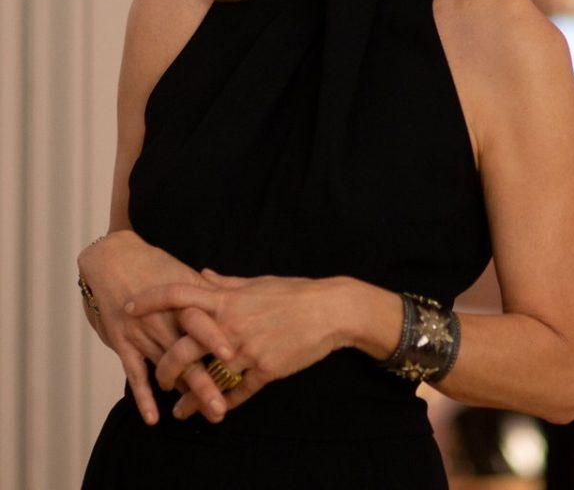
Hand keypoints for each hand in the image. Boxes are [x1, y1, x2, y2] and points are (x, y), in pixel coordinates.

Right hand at [77, 231, 232, 424]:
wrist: (112, 257)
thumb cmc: (151, 264)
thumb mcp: (181, 273)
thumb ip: (205, 291)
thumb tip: (230, 302)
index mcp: (180, 300)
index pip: (201, 323)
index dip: (216, 340)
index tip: (235, 358)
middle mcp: (163, 319)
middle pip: (188, 355)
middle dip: (207, 381)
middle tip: (224, 405)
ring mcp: (142, 332)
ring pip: (168, 369)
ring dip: (189, 393)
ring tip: (210, 413)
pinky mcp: (123, 342)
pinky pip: (134, 373)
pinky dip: (143, 397)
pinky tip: (154, 418)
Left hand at [124, 270, 345, 419]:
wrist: (330, 311)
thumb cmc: (293, 292)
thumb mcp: (257, 282)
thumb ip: (225, 282)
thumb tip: (201, 274)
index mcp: (227, 298)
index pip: (179, 294)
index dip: (151, 299)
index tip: (129, 307)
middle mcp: (231, 325)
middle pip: (183, 348)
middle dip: (165, 367)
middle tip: (157, 375)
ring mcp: (248, 350)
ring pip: (207, 378)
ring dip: (189, 396)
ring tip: (177, 409)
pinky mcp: (266, 370)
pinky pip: (238, 391)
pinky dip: (223, 403)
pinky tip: (212, 412)